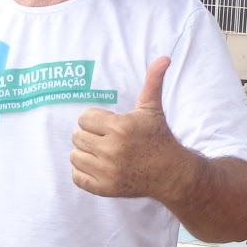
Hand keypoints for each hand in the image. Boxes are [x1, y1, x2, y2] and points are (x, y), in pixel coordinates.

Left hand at [70, 56, 191, 199]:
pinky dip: (83, 172)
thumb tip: (164, 57)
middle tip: (105, 139)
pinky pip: (77, 177)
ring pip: (74, 156)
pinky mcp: (105, 188)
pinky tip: (98, 167)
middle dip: (89, 136)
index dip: (94, 120)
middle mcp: (112, 149)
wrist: (171, 173)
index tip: (108, 125)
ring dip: (85, 153)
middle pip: (77, 137)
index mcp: (120, 127)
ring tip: (100, 153)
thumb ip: (153, 82)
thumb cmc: (159, 138)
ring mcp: (108, 171)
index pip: (84, 118)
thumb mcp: (153, 109)